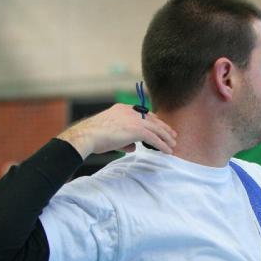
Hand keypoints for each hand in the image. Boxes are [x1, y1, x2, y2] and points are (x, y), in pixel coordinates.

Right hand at [57, 103, 176, 158]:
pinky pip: (154, 138)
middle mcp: (130, 111)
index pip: (143, 114)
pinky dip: (162, 145)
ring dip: (166, 137)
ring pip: (156, 129)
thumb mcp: (111, 135)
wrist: (87, 136)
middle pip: (153, 120)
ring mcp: (134, 120)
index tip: (161, 127)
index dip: (154, 121)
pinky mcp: (136, 130)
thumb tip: (133, 147)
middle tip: (173, 135)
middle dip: (164, 128)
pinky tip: (168, 151)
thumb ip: (125, 140)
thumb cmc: (94, 137)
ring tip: (173, 145)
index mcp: (123, 109)